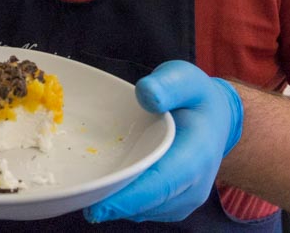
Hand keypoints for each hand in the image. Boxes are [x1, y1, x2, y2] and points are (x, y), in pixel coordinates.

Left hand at [84, 60, 242, 222]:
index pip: (161, 184)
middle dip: (110, 203)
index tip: (96, 206)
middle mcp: (192, 188)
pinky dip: (120, 200)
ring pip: (140, 211)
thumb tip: (147, 94)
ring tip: (84, 184)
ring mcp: (181, 202)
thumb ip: (168, 84)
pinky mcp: (169, 207)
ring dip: (113, 201)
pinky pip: (140, 209)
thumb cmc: (196, 98)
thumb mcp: (186, 78)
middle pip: (146, 204)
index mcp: (196, 157)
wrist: (216, 121)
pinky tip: (101, 182)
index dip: (129, 198)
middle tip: (73, 197)